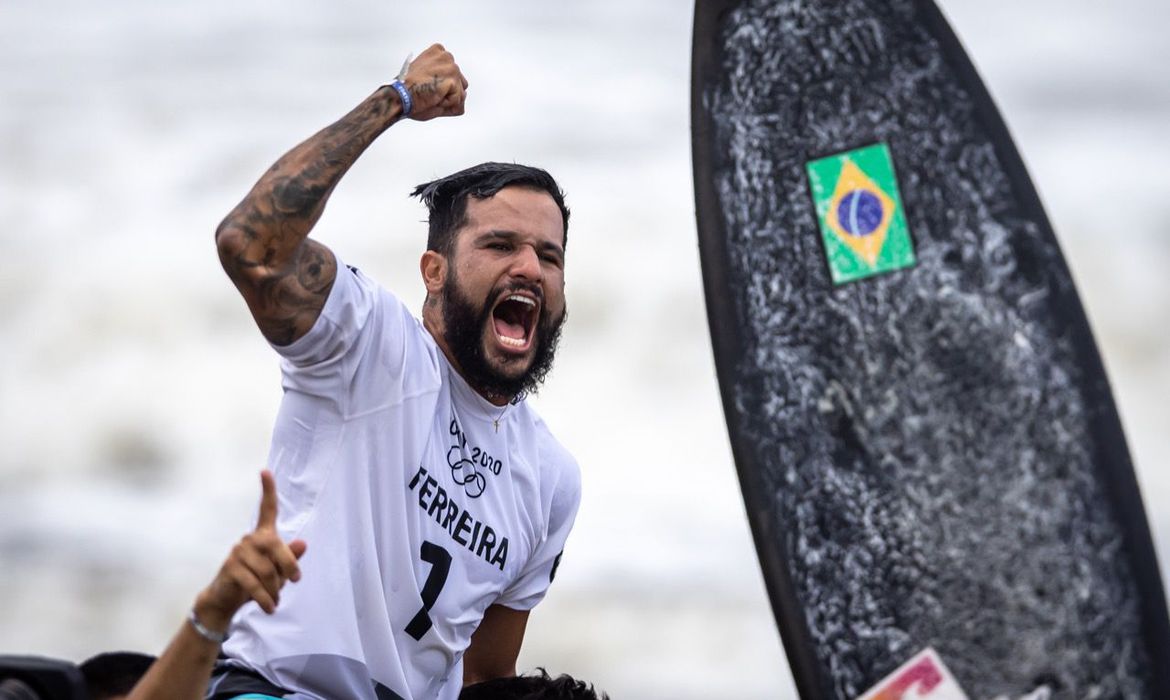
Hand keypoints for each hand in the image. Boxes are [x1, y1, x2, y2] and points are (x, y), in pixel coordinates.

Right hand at [192, 470, 307, 633]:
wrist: (227, 601)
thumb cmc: (257, 582)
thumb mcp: (278, 572)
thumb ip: (290, 558)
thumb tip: (303, 543)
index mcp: (262, 535)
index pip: (266, 509)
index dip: (267, 490)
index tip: (264, 470)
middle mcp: (249, 539)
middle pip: (275, 546)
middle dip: (289, 566)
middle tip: (295, 582)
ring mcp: (237, 552)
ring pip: (267, 570)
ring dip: (276, 589)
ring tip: (276, 601)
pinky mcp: (230, 569)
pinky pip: (255, 584)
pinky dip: (266, 598)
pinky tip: (270, 608)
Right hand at [402, 43, 467, 120]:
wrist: (399, 96)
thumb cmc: (407, 89)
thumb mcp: (426, 80)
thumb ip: (445, 83)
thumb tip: (465, 95)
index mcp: (438, 52)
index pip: (452, 75)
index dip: (440, 85)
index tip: (425, 84)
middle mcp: (446, 56)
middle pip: (459, 84)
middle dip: (447, 93)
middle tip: (427, 92)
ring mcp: (451, 67)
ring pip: (460, 93)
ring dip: (447, 99)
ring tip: (430, 95)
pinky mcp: (452, 80)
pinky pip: (457, 101)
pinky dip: (446, 105)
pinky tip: (433, 98)